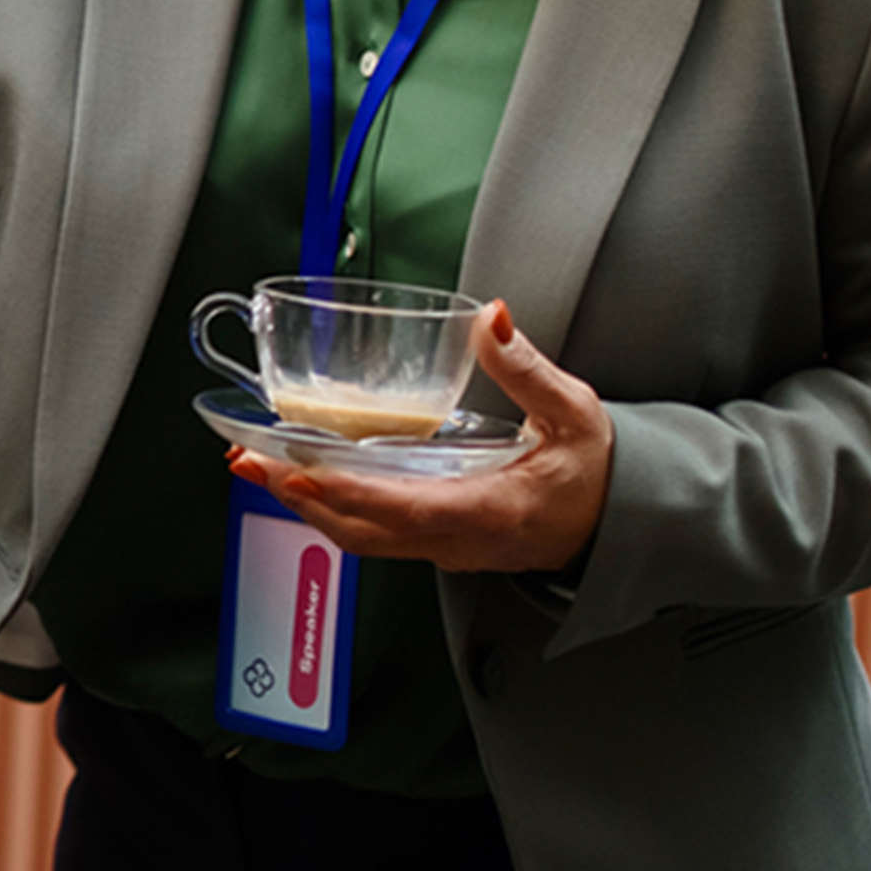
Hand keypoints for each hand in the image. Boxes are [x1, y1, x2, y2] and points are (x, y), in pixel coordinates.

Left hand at [229, 304, 614, 574]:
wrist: (621, 525)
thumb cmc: (602, 475)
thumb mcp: (575, 414)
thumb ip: (527, 368)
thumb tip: (491, 321)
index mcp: (493, 510)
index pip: (409, 509)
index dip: (349, 494)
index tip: (300, 473)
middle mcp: (461, 539)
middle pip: (366, 531)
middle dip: (300, 498)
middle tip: (249, 459)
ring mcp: (448, 549)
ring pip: (364, 539)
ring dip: (306, 505)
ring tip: (257, 466)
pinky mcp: (439, 546)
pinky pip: (376, 536)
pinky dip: (332, 510)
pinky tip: (303, 482)